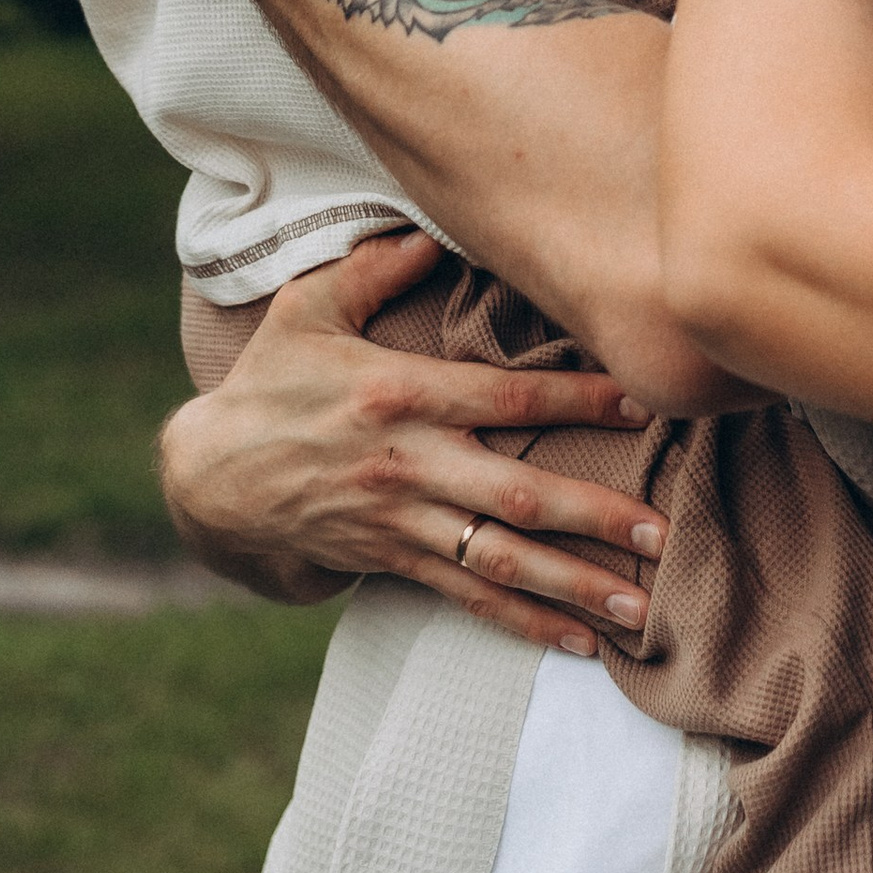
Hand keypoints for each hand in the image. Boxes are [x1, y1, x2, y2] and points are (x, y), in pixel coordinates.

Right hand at [159, 230, 668, 646]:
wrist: (208, 479)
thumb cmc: (269, 384)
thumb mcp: (307, 310)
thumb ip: (373, 268)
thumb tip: (430, 228)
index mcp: (397, 393)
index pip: (502, 399)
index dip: (574, 402)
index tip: (641, 404)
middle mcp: (407, 463)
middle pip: (515, 495)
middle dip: (595, 516)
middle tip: (664, 533)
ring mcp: (401, 521)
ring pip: (500, 559)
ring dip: (574, 585)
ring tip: (640, 607)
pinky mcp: (391, 562)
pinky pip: (468, 597)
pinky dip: (525, 622)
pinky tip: (579, 643)